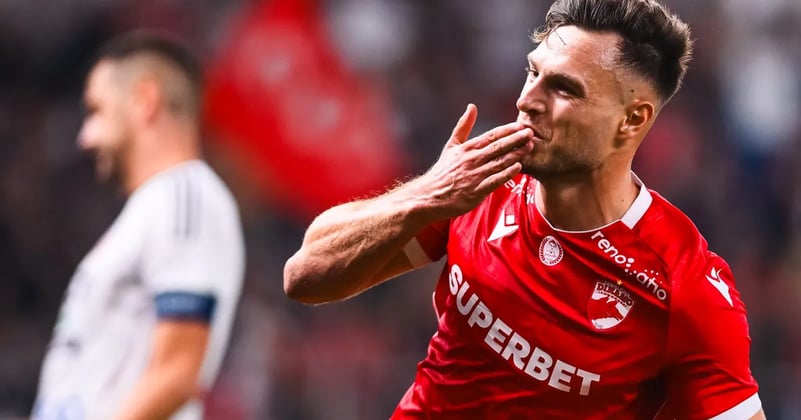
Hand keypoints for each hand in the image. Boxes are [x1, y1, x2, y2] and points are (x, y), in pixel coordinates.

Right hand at [419, 103, 533, 218]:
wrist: (430, 196)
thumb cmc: (443, 171)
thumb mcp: (451, 146)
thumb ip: (463, 126)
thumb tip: (472, 106)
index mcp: (467, 148)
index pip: (491, 136)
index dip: (508, 130)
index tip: (521, 126)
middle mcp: (472, 160)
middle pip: (498, 147)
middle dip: (516, 139)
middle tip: (531, 133)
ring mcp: (475, 175)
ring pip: (500, 162)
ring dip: (516, 154)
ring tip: (530, 147)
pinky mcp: (477, 191)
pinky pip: (495, 180)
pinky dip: (507, 173)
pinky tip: (518, 167)